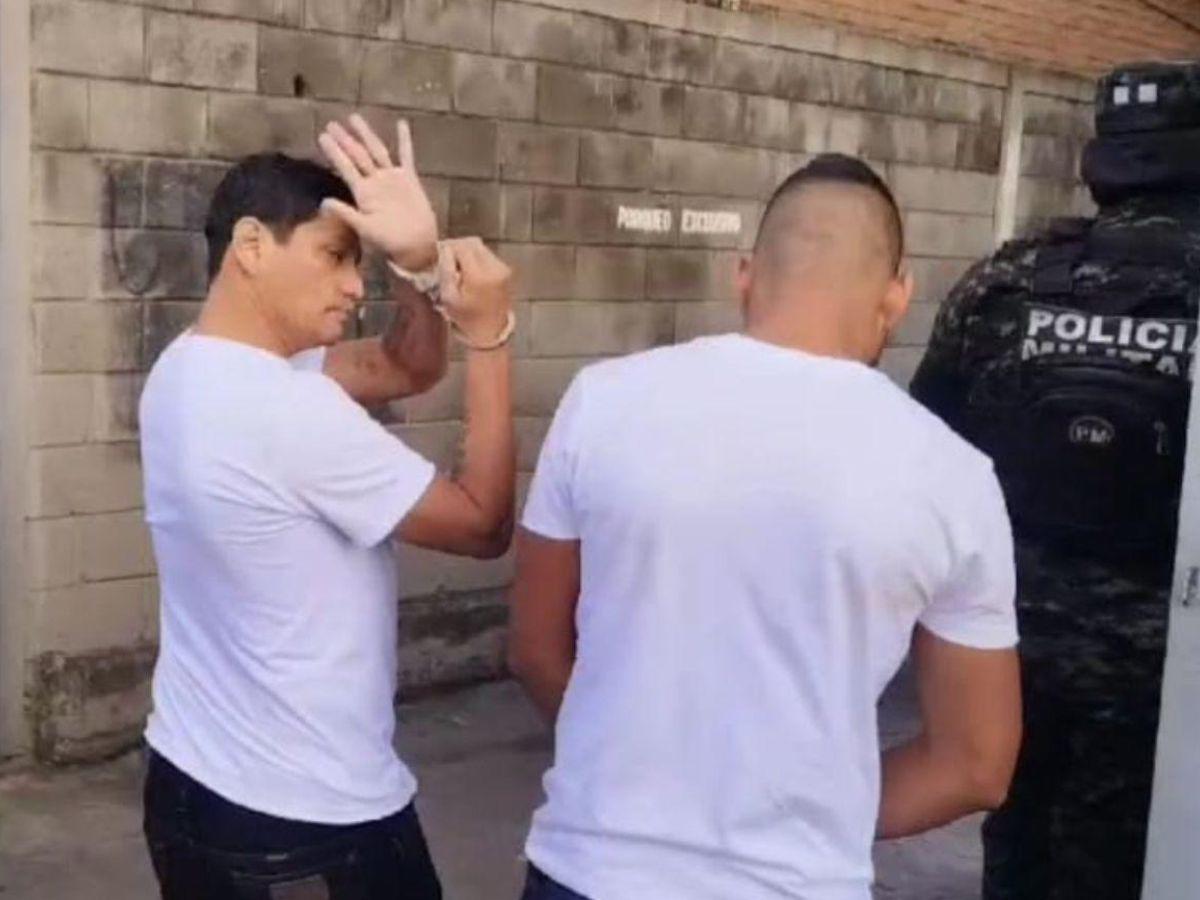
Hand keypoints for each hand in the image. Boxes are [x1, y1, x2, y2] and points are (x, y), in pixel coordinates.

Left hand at [318, 115, 438, 271]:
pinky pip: (406, 155)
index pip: (345, 167)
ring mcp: (391, 179)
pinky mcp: (409, 179)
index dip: (334, 152)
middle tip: (332, 124)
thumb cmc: (389, 241)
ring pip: (376, 151)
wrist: (416, 245)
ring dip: (366, 135)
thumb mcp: (365, 228)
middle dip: (345, 140)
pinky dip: (404, 140)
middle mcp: (375, 182)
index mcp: (363, 193)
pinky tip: (401, 123)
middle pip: (357, 155)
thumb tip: (323, 202)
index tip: (322, 136)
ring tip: (354, 118)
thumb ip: (345, 213)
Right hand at [439, 238, 512, 345]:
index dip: (448, 246)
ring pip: (481, 247)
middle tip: (447, 258)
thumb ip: (446, 270)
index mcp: (478, 275)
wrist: (491, 332)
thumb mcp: (449, 297)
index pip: (461, 246)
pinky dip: (477, 258)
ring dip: (468, 251)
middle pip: (472, 242)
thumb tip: (444, 250)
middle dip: (458, 246)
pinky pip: (488, 256)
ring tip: (458, 266)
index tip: (439, 253)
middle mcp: (493, 268)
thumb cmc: (467, 319)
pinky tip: (470, 272)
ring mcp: (502, 269)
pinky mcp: (506, 271)